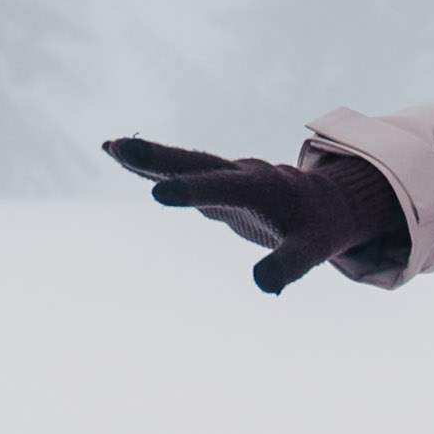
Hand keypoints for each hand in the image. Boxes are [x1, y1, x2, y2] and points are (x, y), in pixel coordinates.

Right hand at [103, 138, 405, 293]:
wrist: (324, 202)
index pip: (226, 187)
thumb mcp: (311, 250)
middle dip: (157, 157)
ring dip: (146, 157)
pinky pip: (180, 170)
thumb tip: (264, 286)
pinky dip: (150, 164)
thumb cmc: (317, 227)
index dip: (195, 190)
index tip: (160, 194)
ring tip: (110, 147)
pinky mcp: (215, 182)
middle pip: (195, 163)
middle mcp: (240, 173)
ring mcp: (225, 175)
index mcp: (263, 187)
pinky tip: (116, 154)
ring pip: (183, 162)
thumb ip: (289, 265)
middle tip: (118, 148)